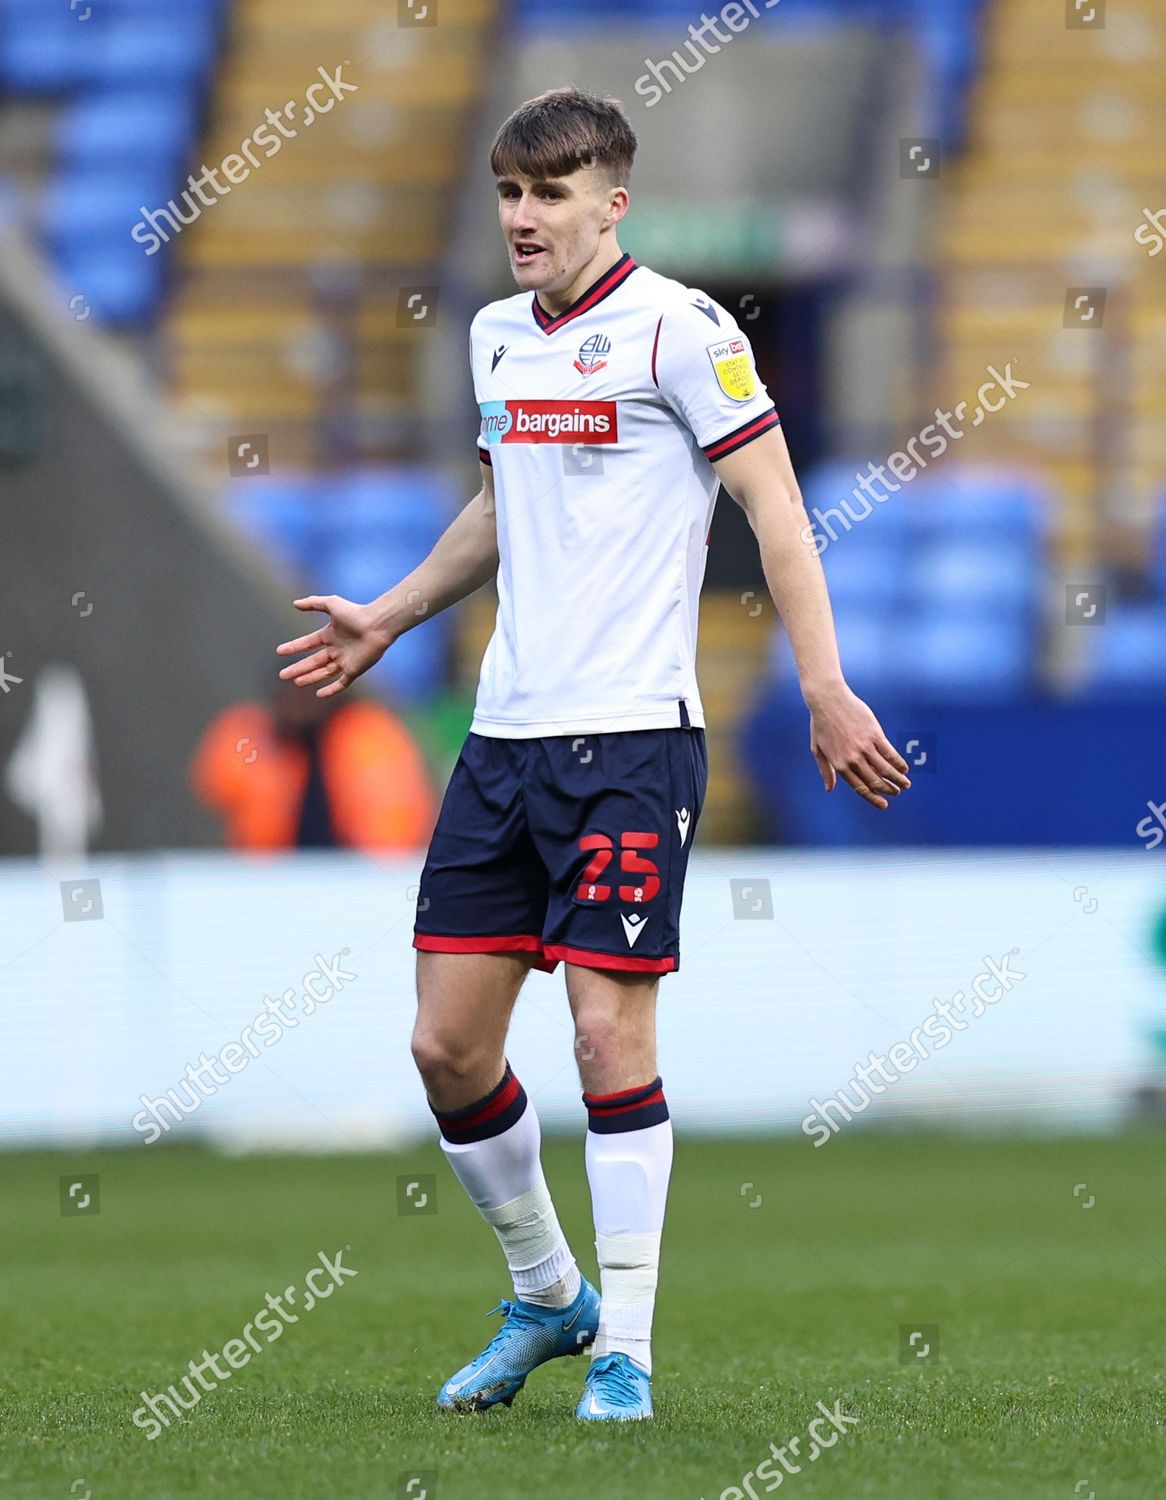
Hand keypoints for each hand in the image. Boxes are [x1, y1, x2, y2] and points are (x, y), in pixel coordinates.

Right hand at [275, 595, 389, 697]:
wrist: (377, 625)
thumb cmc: (356, 613)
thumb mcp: (331, 604)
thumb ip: (313, 603)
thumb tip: (295, 604)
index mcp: (330, 635)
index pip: (308, 643)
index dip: (294, 647)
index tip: (279, 651)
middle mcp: (336, 649)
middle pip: (313, 661)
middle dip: (298, 668)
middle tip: (282, 675)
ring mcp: (345, 661)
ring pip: (324, 672)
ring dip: (310, 677)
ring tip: (296, 682)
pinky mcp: (354, 670)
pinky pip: (342, 683)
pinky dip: (331, 689)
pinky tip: (319, 693)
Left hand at [808, 683, 910, 809]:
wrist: (828, 700)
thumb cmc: (820, 724)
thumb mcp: (817, 749)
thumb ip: (825, 770)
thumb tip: (829, 789)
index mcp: (839, 764)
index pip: (860, 787)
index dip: (873, 798)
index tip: (883, 804)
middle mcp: (853, 759)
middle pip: (875, 781)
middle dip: (888, 790)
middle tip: (897, 793)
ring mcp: (865, 747)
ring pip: (885, 769)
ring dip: (898, 779)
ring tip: (906, 785)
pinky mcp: (875, 734)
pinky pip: (890, 753)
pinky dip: (899, 763)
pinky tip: (904, 768)